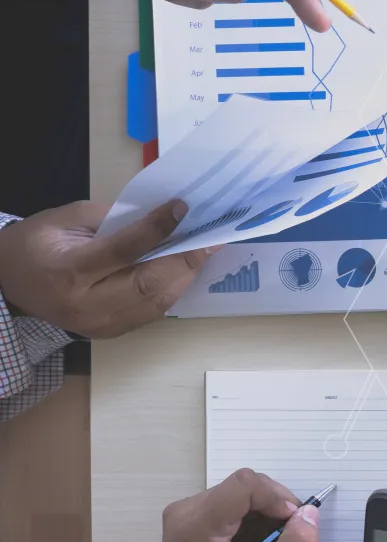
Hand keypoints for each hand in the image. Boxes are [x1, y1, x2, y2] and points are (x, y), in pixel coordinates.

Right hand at [0, 200, 217, 337]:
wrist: (8, 283)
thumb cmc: (36, 243)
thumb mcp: (66, 218)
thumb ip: (113, 218)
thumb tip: (162, 216)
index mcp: (68, 271)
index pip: (122, 250)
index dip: (157, 229)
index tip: (182, 209)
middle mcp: (84, 305)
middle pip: (148, 284)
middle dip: (185, 260)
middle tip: (210, 238)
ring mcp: (97, 325)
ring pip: (156, 304)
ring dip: (185, 276)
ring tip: (204, 252)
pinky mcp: (108, 333)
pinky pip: (150, 313)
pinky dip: (171, 291)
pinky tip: (183, 271)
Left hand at [130, 469, 319, 541]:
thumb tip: (310, 514)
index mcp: (196, 528)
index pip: (245, 484)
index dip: (277, 498)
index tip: (291, 526)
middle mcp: (185, 511)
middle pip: (245, 486)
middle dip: (274, 507)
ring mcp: (185, 512)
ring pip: (242, 491)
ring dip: (265, 513)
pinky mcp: (191, 515)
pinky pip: (233, 500)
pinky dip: (252, 517)